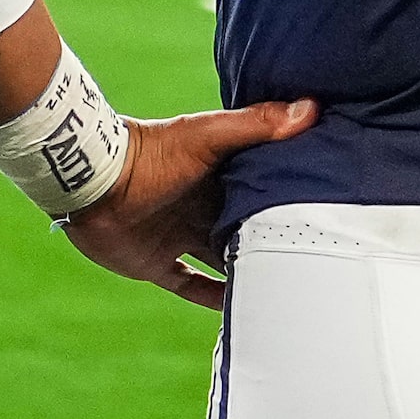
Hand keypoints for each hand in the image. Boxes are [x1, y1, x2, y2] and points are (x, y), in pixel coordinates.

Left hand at [62, 98, 317, 309]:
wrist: (94, 182)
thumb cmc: (152, 151)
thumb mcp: (208, 135)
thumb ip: (256, 124)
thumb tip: (310, 109)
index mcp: (216, 175)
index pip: (260, 189)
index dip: (287, 199)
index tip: (326, 213)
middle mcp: (199, 206)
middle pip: (243, 228)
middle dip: (270, 242)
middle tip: (313, 262)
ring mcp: (177, 235)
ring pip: (220, 260)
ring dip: (244, 273)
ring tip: (284, 292)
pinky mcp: (155, 263)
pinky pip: (189, 285)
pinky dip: (212, 298)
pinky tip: (237, 309)